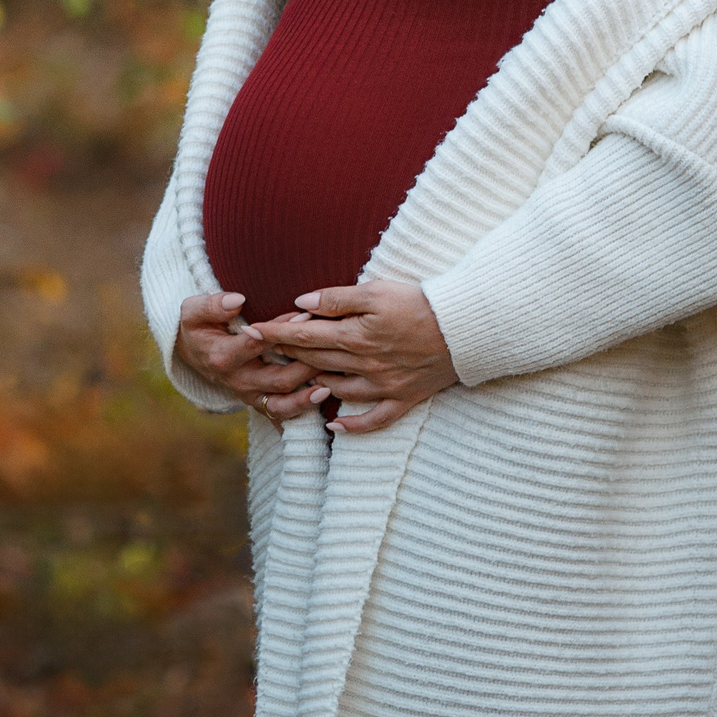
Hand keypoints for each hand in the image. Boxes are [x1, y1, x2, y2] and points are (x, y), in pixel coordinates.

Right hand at [173, 292, 323, 420]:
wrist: (193, 351)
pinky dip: (301, 409)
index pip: (258, 345)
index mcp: (223, 357)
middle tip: (329, 350)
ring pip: (282, 404)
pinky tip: (322, 399)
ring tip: (328, 387)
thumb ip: (212, 305)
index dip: (282, 331)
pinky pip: (281, 413)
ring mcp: (249, 395)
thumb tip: (237, 300)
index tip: (305, 317)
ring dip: (306, 398)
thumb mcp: (193, 311)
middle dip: (305, 365)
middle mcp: (238, 381)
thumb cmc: (198, 326)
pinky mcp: (258, 402)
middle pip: (277, 379)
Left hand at [250, 279, 455, 435]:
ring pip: (337, 389)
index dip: (275, 333)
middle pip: (316, 361)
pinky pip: (374, 419)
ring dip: (311, 384)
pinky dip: (352, 425)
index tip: (250, 331)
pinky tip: (332, 425)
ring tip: (291, 377)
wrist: (466, 327)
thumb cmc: (419, 302)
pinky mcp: (404, 398)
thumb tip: (301, 303)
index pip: (305, 335)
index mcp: (355, 336)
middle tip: (261, 351)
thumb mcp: (376, 290)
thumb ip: (336, 298)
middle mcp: (365, 365)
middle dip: (286, 354)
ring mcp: (384, 385)